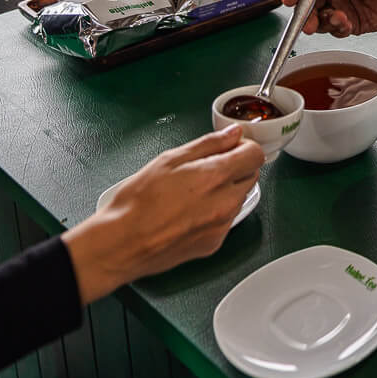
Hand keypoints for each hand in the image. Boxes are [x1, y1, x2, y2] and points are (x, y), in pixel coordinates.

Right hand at [62, 124, 263, 303]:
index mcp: (215, 177)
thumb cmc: (137, 202)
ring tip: (192, 192)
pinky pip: (226, 221)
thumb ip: (209, 144)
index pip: (255, 155)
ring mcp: (222, 226)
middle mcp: (225, 203)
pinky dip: (216, 213)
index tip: (231, 147)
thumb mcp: (169, 160)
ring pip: (238, 199)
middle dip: (236, 168)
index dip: (243, 147)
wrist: (121, 243)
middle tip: (207, 167)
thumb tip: (232, 134)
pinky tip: (190, 212)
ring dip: (226, 191)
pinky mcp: (214, 243)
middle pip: (250, 176)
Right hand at [281, 0, 376, 36]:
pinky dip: (337, 28)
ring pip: (318, 19)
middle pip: (307, 3)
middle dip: (304, 14)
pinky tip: (346, 23)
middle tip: (308, 23)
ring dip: (322, 22)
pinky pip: (335, 29)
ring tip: (338, 18)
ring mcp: (340, 6)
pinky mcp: (350, 23)